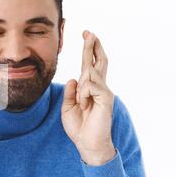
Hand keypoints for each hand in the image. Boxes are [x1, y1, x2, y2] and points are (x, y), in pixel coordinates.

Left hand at [61, 31, 115, 165]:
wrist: (86, 144)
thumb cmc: (79, 127)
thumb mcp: (68, 107)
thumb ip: (71, 92)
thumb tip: (73, 78)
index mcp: (90, 89)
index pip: (91, 65)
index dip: (89, 50)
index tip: (87, 35)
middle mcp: (99, 87)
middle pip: (97, 62)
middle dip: (92, 46)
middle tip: (88, 32)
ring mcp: (104, 92)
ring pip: (90, 74)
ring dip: (82, 86)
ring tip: (83, 104)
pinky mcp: (106, 98)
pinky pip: (90, 86)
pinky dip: (83, 95)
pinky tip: (85, 105)